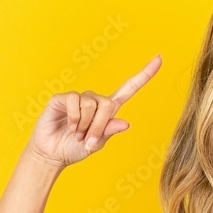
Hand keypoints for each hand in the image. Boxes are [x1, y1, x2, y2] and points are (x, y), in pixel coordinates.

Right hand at [27, 54, 161, 167]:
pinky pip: (74, 102)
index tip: (160, 58)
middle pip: (108, 104)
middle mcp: (94, 100)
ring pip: (91, 105)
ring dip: (84, 126)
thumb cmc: (76, 148)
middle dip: (100, 126)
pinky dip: (73, 119)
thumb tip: (126, 123)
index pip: (129, 88)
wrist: (53, 153)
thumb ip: (109, 132)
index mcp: (108, 109)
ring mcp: (78, 98)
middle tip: (88, 139)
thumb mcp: (97, 144)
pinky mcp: (62, 98)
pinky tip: (69, 126)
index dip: (145, 74)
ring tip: (76, 133)